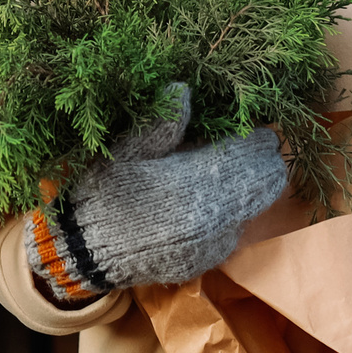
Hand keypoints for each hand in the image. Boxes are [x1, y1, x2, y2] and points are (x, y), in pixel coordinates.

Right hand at [24, 83, 289, 299]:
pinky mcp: (207, 262)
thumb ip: (159, 123)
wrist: (84, 252)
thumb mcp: (125, 151)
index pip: (252, 156)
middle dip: (261, 162)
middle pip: (267, 184)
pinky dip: (229, 214)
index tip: (249, 126)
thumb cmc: (103, 193)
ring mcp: (213, 245)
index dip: (257, 138)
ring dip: (246, 188)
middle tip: (243, 146)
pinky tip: (203, 204)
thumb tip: (183, 90)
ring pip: (255, 208)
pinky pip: (235, 231)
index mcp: (193, 186)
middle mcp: (212, 220)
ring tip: (221, 172)